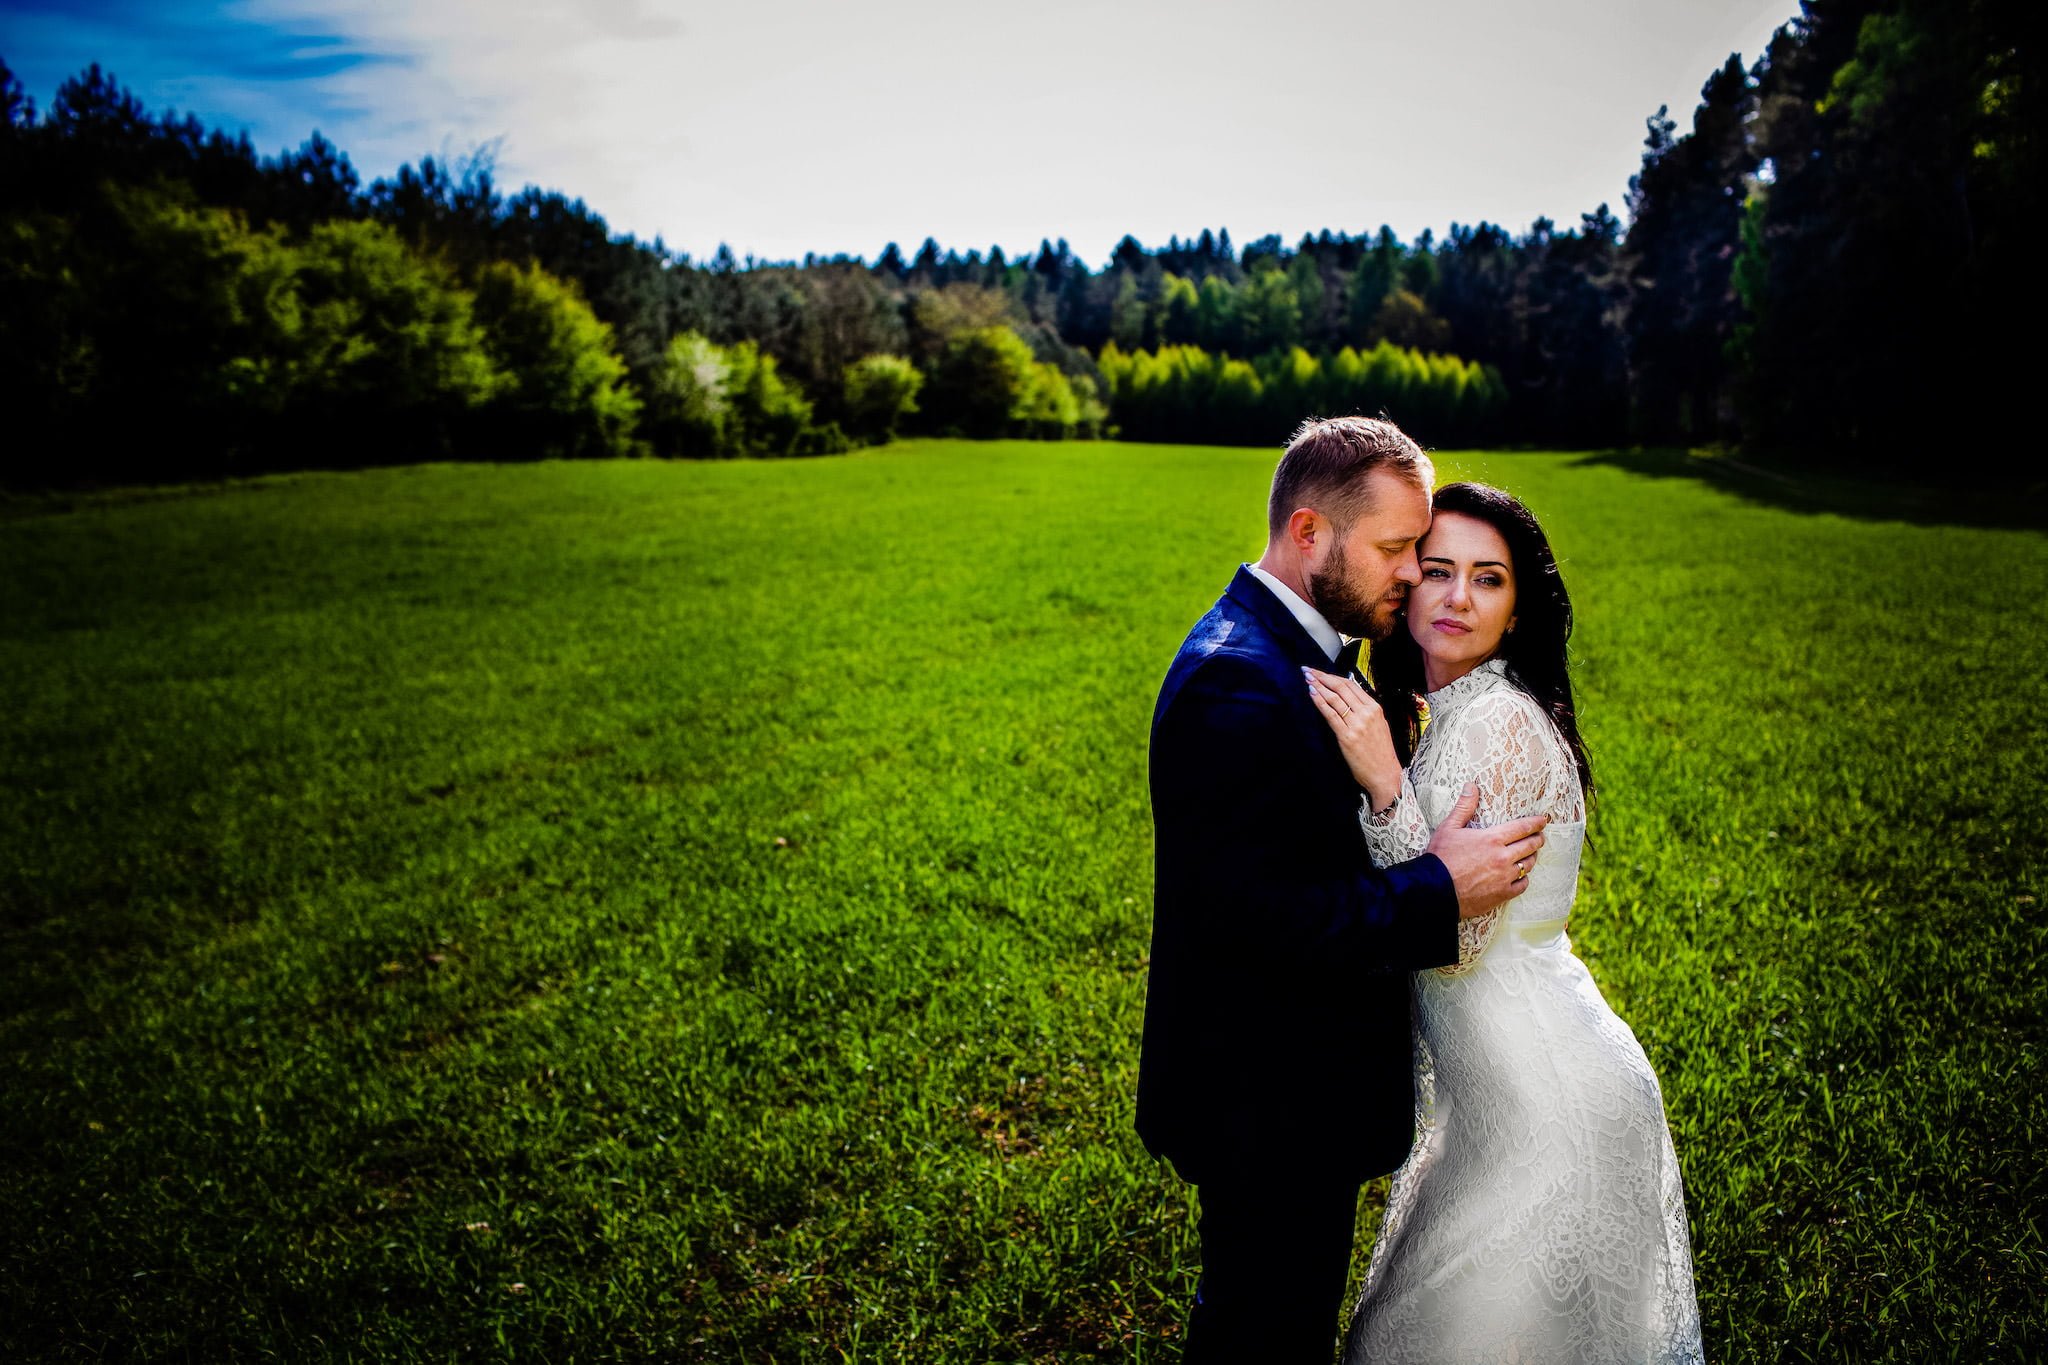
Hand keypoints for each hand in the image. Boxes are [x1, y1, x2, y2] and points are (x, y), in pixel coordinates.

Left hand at [1302, 666, 1402, 807]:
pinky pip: (1330, 714)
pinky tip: (1312, 694)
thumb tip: (1347, 696)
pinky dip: (1320, 702)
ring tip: (1307, 678)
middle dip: (1322, 677)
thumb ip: (1365, 711)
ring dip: (1318, 686)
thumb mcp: (1378, 725)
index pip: (1351, 685)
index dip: (1333, 676)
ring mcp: (1357, 724)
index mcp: (1375, 708)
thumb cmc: (1380, 752)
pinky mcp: (1347, 736)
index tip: (1320, 672)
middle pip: (1341, 688)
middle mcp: (1367, 713)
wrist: (1385, 774)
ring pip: (1335, 698)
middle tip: (1308, 670)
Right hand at [1424, 783, 1548, 919]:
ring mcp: (1504, 877)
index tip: (1543, 820)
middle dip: (1537, 839)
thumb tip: (1471, 786)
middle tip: (1540, 836)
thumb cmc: (1440, 857)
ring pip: (1528, 865)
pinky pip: (1522, 885)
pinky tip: (1521, 876)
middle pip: (1529, 845)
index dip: (1535, 823)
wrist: (1434, 890)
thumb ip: (1464, 807)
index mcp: (1492, 839)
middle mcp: (1503, 857)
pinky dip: (1524, 879)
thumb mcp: (1449, 828)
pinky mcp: (1502, 894)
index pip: (1522, 827)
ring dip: (1532, 858)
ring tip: (1531, 854)